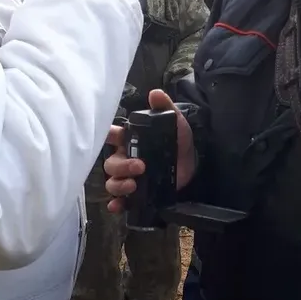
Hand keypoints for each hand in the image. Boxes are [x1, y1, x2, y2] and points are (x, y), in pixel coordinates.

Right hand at [104, 89, 194, 212]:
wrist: (194, 164)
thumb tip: (155, 94)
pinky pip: (121, 200)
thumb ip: (166, 108)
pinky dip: (117, 203)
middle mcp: (125, 158)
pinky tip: (117, 205)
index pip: (111, 136)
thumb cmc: (180, 142)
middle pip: (110, 163)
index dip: (107, 136)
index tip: (114, 137)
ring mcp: (130, 177)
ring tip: (133, 185)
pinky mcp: (137, 193)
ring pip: (112, 182)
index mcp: (130, 140)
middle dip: (121, 166)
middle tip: (140, 166)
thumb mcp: (176, 123)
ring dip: (118, 184)